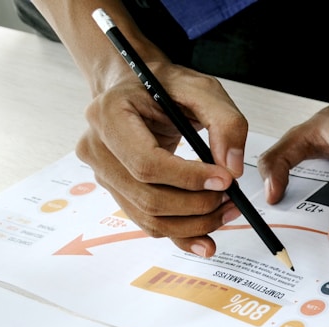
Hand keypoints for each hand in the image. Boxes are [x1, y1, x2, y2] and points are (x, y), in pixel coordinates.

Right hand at [77, 61, 249, 257]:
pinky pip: (148, 223)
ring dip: (193, 223)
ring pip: (148, 217)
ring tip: (226, 210)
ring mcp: (103, 174)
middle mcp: (97, 148)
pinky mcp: (117, 191)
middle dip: (196, 205)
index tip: (224, 180)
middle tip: (231, 197)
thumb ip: (226, 122)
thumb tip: (231, 168)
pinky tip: (206, 239)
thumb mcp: (203, 89)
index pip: (146, 162)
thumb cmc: (166, 86)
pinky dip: (180, 234)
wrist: (138, 89)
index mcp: (109, 115)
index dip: (188, 178)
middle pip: (148, 197)